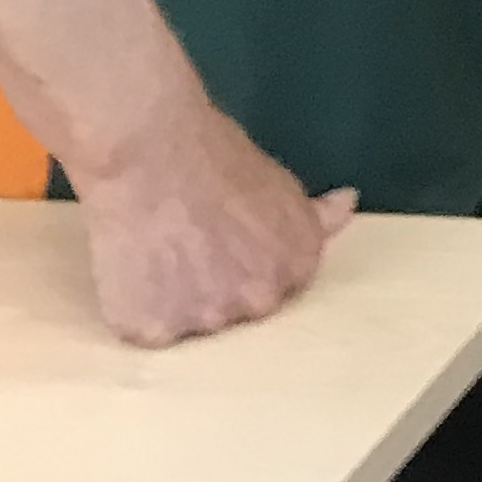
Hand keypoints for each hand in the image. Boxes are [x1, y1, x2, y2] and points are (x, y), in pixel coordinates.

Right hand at [76, 98, 352, 346]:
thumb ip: (315, 214)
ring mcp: (208, 319)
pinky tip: (133, 266)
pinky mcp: (156, 330)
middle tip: (186, 241)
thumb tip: (348, 203)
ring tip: (157, 248)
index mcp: (297, 266)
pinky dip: (136, 307)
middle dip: (211, 284)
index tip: (222, 238)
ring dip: (172, 298)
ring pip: (188, 323)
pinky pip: (147, 330)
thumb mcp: (279, 184)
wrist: (149, 151)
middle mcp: (261, 300)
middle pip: (233, 310)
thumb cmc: (215, 157)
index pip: (276, 287)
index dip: (243, 263)